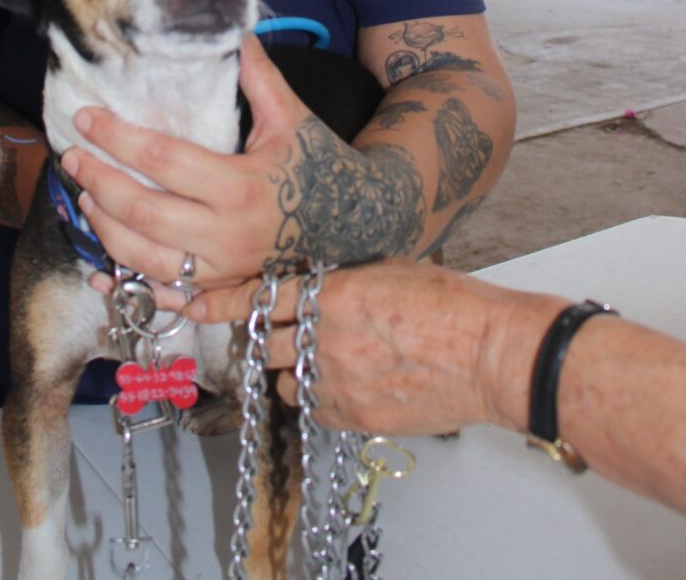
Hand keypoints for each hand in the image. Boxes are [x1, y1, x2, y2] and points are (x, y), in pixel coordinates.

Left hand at [62, 34, 310, 290]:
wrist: (359, 223)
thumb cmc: (320, 165)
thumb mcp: (292, 120)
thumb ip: (260, 80)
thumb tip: (236, 34)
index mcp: (241, 186)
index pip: (163, 159)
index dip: (117, 138)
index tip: (88, 118)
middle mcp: (227, 234)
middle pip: (143, 211)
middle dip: (98, 182)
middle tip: (73, 157)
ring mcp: (222, 270)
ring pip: (144, 258)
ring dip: (105, 229)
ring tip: (85, 197)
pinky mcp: (220, 291)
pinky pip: (163, 296)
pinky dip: (125, 286)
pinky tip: (98, 272)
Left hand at [184, 259, 557, 435]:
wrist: (490, 354)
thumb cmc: (449, 304)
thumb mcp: (387, 269)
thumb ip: (341, 278)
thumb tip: (313, 281)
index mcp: (333, 293)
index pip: (258, 297)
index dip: (222, 301)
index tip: (195, 302)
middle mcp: (325, 337)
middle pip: (263, 342)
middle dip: (265, 338)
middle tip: (274, 333)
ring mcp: (337, 380)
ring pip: (284, 378)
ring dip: (292, 368)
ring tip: (323, 359)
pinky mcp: (353, 415)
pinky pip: (314, 407)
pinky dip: (320, 396)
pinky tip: (348, 382)